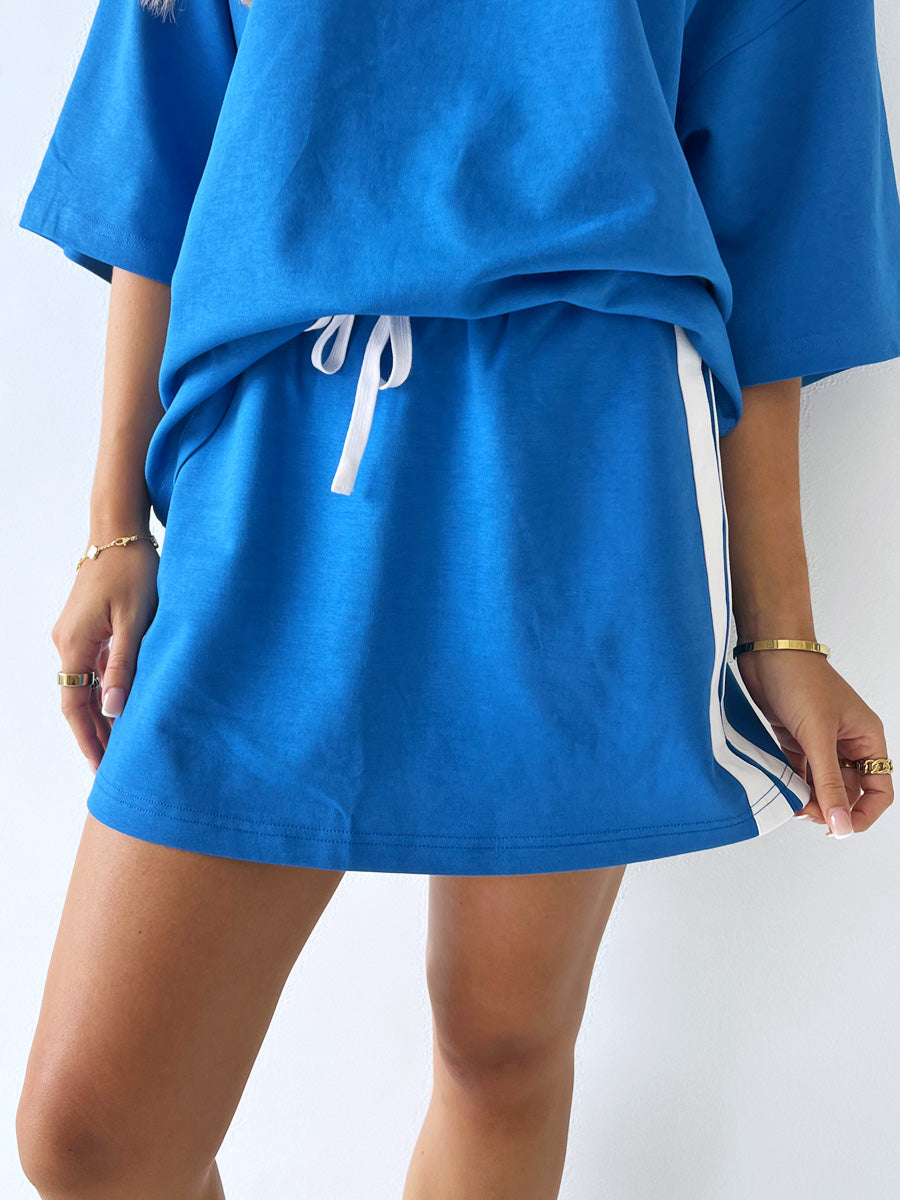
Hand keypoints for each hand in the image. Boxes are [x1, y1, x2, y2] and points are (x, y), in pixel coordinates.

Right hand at [51, 539, 159, 773]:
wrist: (120, 533)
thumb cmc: (132, 571)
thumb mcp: (135, 621)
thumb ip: (123, 665)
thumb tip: (113, 709)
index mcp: (73, 644)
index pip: (75, 705)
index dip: (88, 739)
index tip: (100, 768)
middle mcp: (67, 643)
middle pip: (77, 700)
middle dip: (94, 734)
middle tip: (111, 768)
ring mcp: (75, 634)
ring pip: (85, 685)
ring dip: (100, 715)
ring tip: (119, 746)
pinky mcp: (87, 627)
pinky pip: (93, 668)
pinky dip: (105, 691)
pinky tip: (122, 707)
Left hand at [733, 649, 892, 836]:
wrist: (767, 651)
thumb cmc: (800, 680)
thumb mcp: (817, 737)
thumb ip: (828, 783)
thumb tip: (841, 825)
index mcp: (867, 738)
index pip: (879, 789)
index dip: (863, 814)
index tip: (838, 828)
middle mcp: (847, 742)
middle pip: (847, 790)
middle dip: (829, 807)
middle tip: (805, 812)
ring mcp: (820, 741)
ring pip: (821, 783)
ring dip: (808, 797)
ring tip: (791, 801)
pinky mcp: (795, 738)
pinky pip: (799, 771)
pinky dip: (792, 782)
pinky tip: (781, 787)